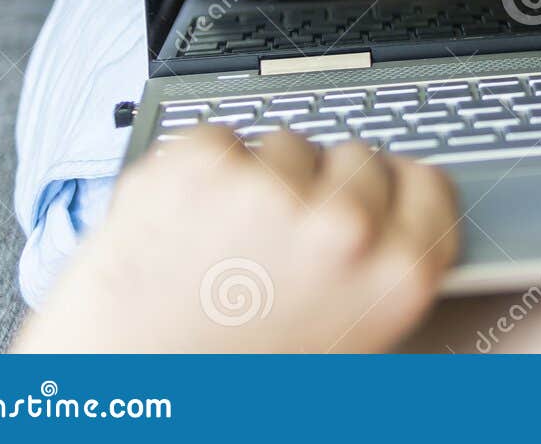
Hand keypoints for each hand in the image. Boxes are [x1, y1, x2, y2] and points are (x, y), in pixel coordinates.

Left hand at [13, 126, 458, 352]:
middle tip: (278, 240)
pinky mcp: (197, 166)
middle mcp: (341, 228)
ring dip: (258, 179)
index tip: (373, 194)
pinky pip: (218, 139)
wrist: (113, 400)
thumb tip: (391, 220)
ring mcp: (268, 190)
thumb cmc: (222, 391)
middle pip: (357, 156)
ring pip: (285, 146)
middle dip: (323, 186)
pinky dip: (197, 173)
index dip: (394, 191)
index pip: (427, 185)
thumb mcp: (338, 348)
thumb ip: (376, 276)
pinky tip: (181, 228)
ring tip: (219, 246)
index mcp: (392, 277)